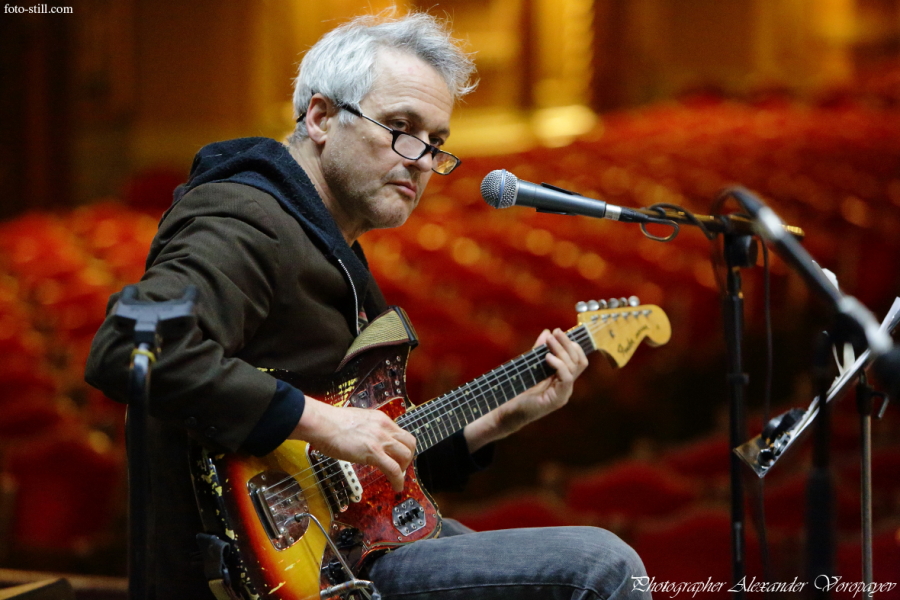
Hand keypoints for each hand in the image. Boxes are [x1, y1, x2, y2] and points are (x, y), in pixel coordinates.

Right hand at [290, 398, 415, 491]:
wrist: (323, 423)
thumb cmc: (331, 422)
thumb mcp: (357, 420)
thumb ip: (366, 428)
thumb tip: (365, 438)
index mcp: (380, 419)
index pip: (400, 433)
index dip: (402, 447)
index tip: (398, 456)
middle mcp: (384, 427)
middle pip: (409, 443)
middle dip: (407, 457)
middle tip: (400, 467)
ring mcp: (380, 440)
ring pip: (405, 455)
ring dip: (404, 468)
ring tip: (397, 477)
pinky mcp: (373, 452)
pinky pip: (394, 469)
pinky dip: (398, 480)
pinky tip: (396, 487)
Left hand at [464, 328, 588, 451]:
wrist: (507, 411)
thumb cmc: (518, 390)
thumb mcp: (530, 365)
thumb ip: (538, 350)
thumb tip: (547, 332)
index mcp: (563, 378)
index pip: (578, 359)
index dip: (571, 344)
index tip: (557, 332)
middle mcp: (566, 386)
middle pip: (578, 361)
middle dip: (567, 343)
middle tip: (555, 332)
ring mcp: (564, 393)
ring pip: (573, 367)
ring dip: (561, 350)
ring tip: (549, 341)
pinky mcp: (557, 399)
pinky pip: (566, 379)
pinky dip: (559, 365)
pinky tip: (547, 357)